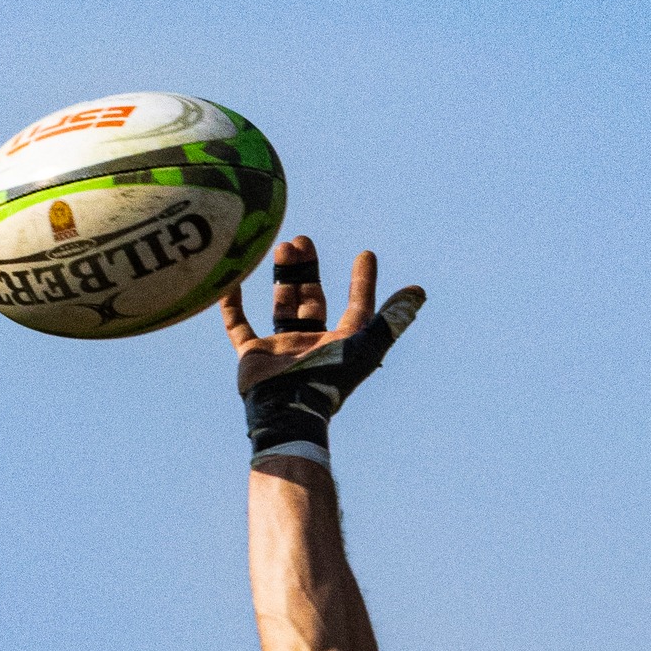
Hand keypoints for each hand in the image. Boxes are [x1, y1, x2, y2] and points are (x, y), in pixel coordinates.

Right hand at [220, 236, 423, 393]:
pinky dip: (233, 303)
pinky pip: (239, 324)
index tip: (366, 255)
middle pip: (312, 300)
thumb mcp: (366, 345)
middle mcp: (313, 345)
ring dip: (284, 277)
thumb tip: (419, 292)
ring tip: (283, 246)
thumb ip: (391, 319)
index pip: (357, 308)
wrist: (287, 409)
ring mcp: (282, 349)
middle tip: (303, 240)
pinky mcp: (253, 355)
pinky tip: (232, 278)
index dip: (363, 283)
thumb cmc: (329, 378)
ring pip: (282, 305)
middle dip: (308, 270)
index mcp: (342, 345)